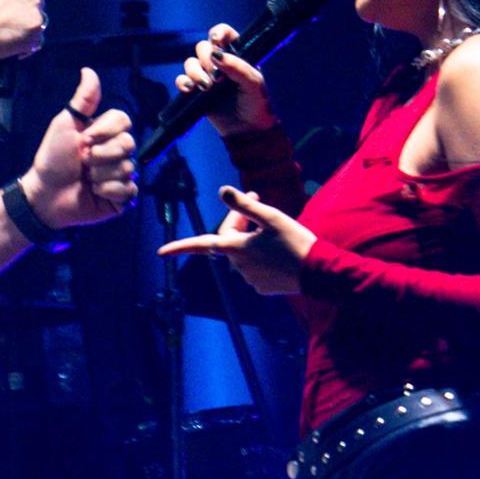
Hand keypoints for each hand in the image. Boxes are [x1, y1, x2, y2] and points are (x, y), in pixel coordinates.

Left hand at [26, 68, 137, 226]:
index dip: (105, 131)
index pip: (124, 121)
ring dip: (100, 175)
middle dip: (101, 154)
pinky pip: (128, 190)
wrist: (45, 193)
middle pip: (129, 144)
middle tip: (83, 161)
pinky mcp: (122, 197)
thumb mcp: (65, 124)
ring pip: (127, 168)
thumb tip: (88, 70)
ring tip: (85, 179)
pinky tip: (94, 192)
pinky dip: (107, 191)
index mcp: (105, 134)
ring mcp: (120, 174)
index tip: (85, 139)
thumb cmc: (53, 158)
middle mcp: (116, 152)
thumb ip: (83, 100)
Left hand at [157, 186, 313, 294]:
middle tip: (258, 197)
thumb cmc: (295, 241)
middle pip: (230, 240)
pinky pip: (256, 269)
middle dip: (240, 221)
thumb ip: (244, 205)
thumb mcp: (271, 217)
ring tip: (276, 230)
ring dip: (252, 240)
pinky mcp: (262, 288)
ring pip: (244, 254)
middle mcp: (238, 266)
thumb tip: (222, 190)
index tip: (160, 252)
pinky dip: (263, 257)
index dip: (180, 247)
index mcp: (236, 248)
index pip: (202, 244)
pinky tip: (280, 251)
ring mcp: (250, 280)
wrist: (319, 272)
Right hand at [175, 23, 276, 136]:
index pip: (224, 34)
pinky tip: (190, 89)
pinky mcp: (196, 92)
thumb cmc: (257, 103)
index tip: (216, 41)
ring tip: (206, 87)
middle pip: (203, 47)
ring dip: (194, 72)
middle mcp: (220, 62)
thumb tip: (217, 55)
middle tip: (217, 77)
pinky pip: (182, 80)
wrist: (248, 131)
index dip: (217, 33)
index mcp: (237, 55)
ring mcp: (207, 76)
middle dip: (206, 58)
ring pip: (190, 62)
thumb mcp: (254, 83)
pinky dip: (183, 82)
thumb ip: (238, 67)